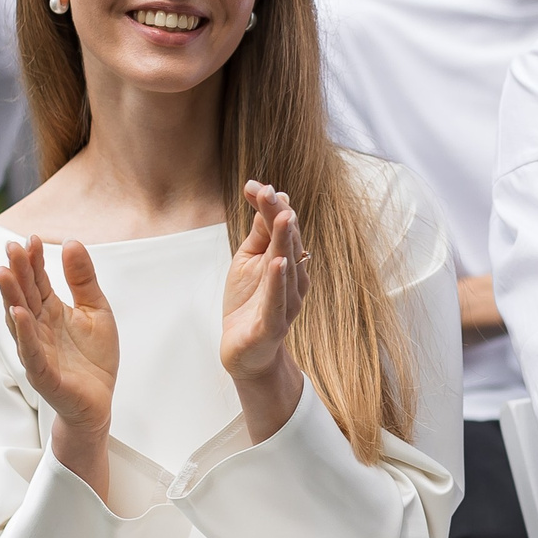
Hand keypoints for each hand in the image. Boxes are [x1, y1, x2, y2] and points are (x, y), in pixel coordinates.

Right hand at [0, 238, 118, 487]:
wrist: (99, 402)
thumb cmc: (94, 358)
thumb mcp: (97, 310)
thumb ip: (83, 280)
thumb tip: (72, 242)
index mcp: (50, 311)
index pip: (37, 281)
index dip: (34, 260)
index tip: (31, 238)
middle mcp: (38, 328)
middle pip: (24, 295)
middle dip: (17, 271)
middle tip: (10, 247)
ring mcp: (37, 350)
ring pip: (19, 320)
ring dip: (10, 297)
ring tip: (3, 273)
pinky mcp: (43, 374)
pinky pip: (30, 352)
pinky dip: (24, 333)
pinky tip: (19, 314)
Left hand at [221, 182, 308, 440]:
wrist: (244, 352)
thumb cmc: (248, 304)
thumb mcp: (249, 263)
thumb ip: (260, 235)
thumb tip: (270, 199)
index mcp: (288, 263)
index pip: (281, 229)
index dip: (270, 206)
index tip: (254, 185)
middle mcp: (292, 280)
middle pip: (287, 243)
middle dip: (278, 216)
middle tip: (268, 191)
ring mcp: (285, 303)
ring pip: (287, 268)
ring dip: (284, 241)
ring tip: (282, 216)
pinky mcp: (272, 324)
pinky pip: (276, 301)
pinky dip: (277, 281)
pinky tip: (277, 263)